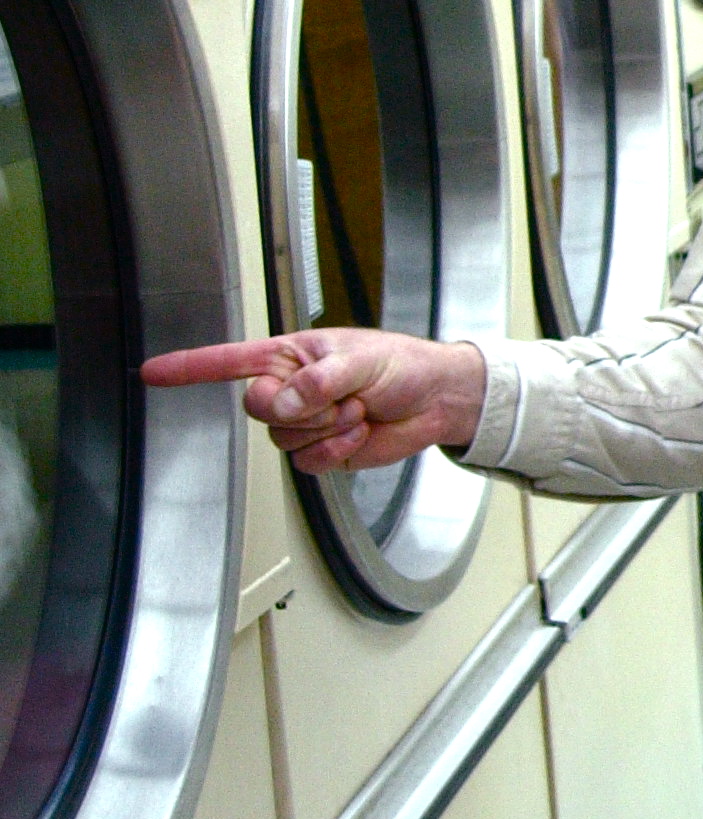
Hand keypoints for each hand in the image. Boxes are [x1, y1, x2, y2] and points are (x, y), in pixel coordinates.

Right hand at [140, 331, 487, 472]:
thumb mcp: (363, 360)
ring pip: (283, 439)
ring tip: (358, 409)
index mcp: (290, 357)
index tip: (150, 373)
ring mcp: (304, 422)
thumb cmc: (402, 365)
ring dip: (328, 428)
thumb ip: (321, 380)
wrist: (436, 400)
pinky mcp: (321, 450)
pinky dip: (337, 449)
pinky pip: (308, 462)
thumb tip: (285, 402)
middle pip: (257, 408)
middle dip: (301, 407)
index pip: (228, 361)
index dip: (188, 368)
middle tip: (341, 396)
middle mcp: (289, 389)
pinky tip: (359, 432)